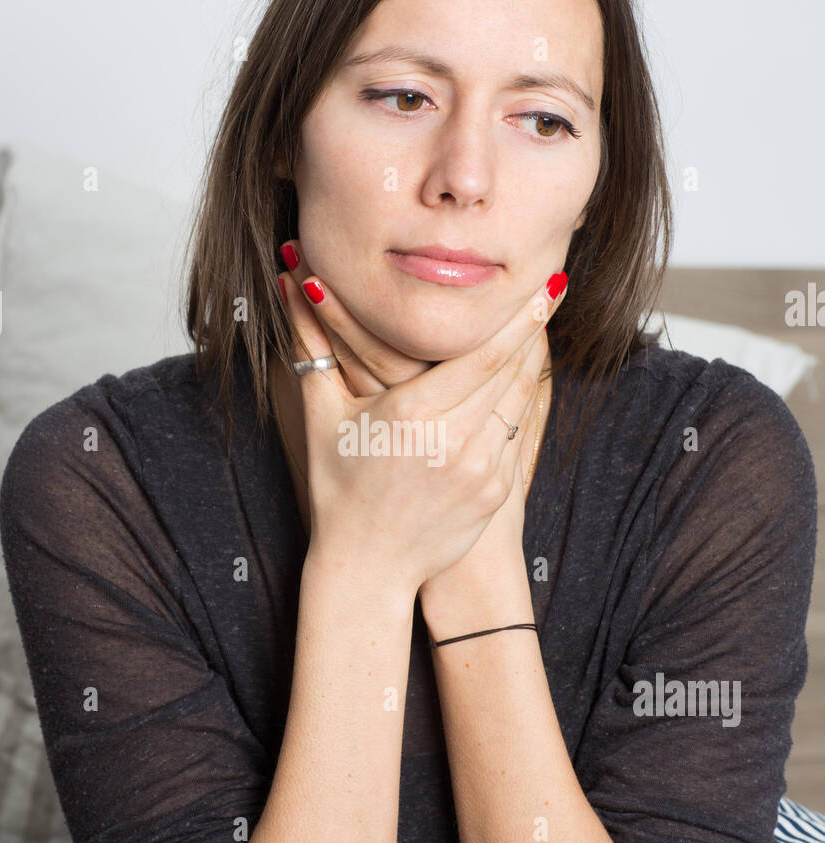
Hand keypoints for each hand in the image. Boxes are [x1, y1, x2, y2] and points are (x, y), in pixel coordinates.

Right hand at [277, 247, 564, 596]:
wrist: (367, 566)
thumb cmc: (337, 485)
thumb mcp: (321, 414)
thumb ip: (312, 342)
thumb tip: (291, 276)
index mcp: (413, 414)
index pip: (484, 354)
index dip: (520, 318)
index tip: (545, 283)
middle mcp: (454, 440)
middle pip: (511, 371)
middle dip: (533, 330)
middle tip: (550, 289)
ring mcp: (481, 469)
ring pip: (520, 402)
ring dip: (531, 365)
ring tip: (538, 330)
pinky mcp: (496, 492)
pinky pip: (517, 436)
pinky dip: (520, 406)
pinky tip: (519, 385)